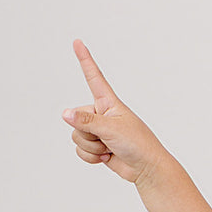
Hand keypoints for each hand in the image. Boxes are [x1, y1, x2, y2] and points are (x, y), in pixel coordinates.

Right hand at [62, 40, 167, 184]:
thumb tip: (65, 114)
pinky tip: (106, 157)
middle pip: (77, 119)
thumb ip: (86, 121)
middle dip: (88, 133)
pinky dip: (90, 157)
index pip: (94, 77)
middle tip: (108, 140)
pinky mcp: (97, 146)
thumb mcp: (110, 129)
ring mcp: (99, 131)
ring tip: (109, 148)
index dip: (85, 60)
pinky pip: (80, 149)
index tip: (77, 42)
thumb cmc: (137, 144)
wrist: (146, 169)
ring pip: (77, 136)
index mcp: (109, 103)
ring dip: (90, 147)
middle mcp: (101, 114)